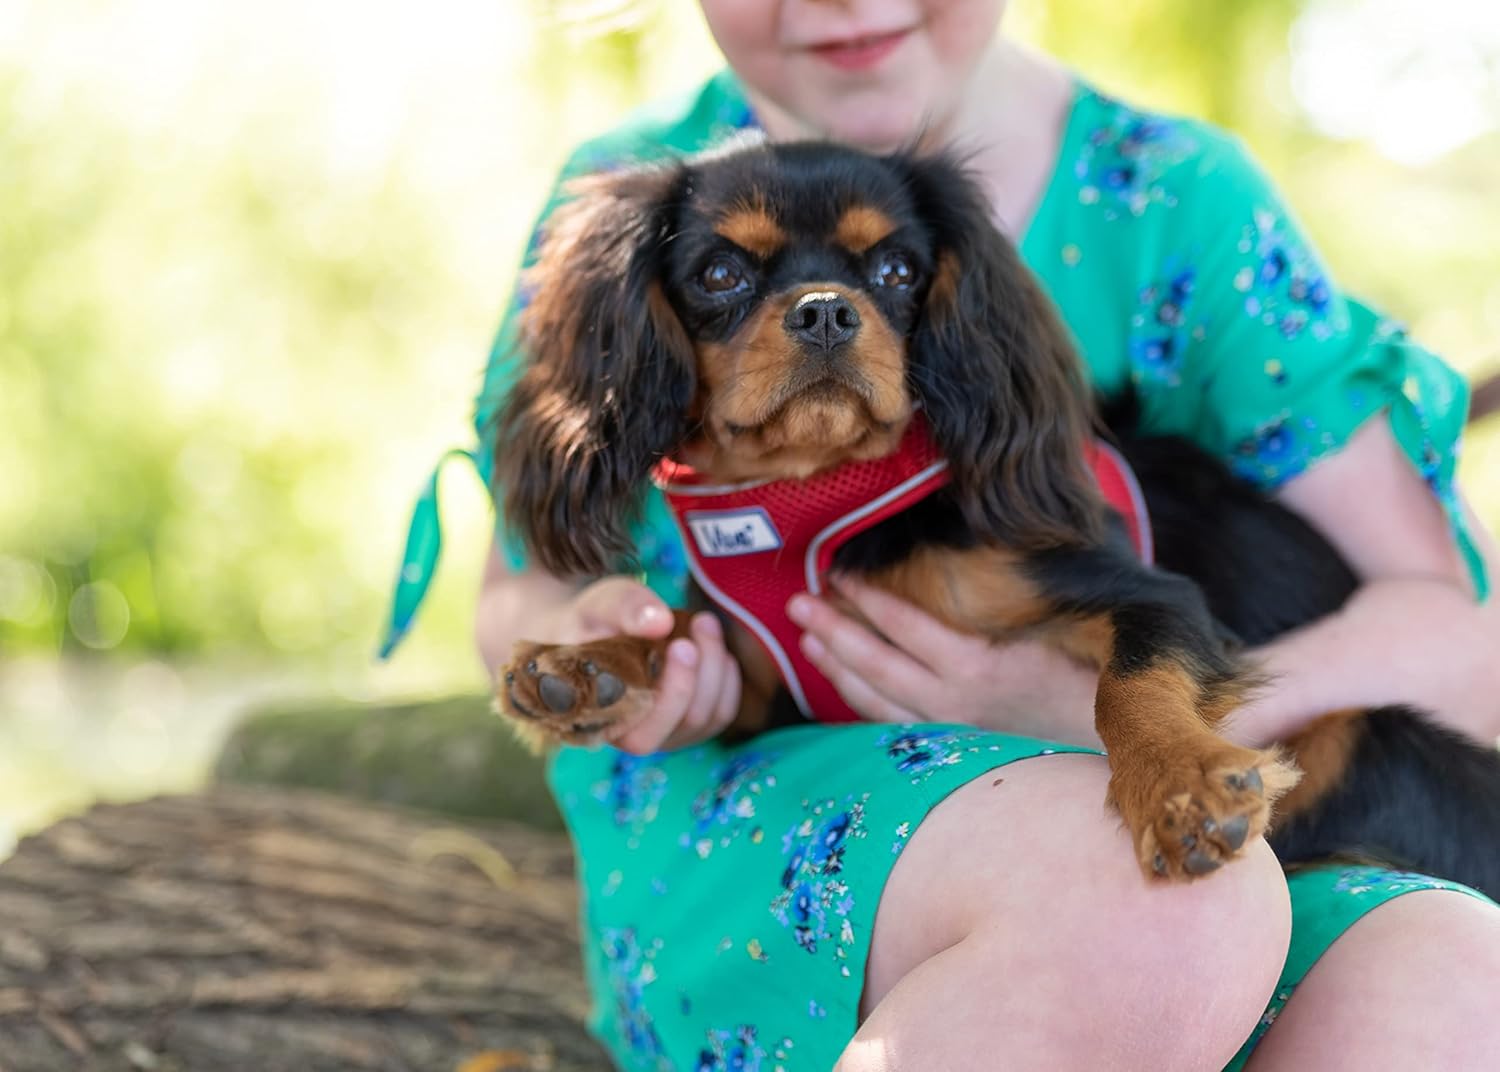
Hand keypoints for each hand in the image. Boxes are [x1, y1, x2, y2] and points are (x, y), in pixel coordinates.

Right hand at [548, 577, 742, 754]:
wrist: (590, 634)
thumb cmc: (592, 623)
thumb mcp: (599, 605)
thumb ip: (623, 607)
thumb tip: (660, 621)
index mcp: (604, 723)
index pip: (647, 734)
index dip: (675, 693)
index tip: (682, 643)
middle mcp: (635, 738)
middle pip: (689, 721)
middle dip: (705, 669)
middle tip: (703, 620)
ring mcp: (666, 735)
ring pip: (711, 717)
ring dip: (718, 667)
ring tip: (705, 622)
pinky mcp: (687, 725)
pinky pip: (723, 712)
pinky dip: (728, 678)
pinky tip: (715, 647)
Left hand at [786, 575, 1101, 745]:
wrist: (1108, 743)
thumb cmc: (1085, 675)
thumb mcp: (1047, 629)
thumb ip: (999, 597)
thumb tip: (972, 538)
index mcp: (977, 668)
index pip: (905, 627)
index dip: (867, 599)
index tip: (839, 574)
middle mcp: (954, 704)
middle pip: (875, 664)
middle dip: (832, 630)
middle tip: (796, 603)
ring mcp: (948, 731)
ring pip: (874, 699)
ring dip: (835, 666)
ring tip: (807, 637)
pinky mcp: (950, 746)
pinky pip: (891, 723)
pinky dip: (858, 699)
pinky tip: (839, 679)